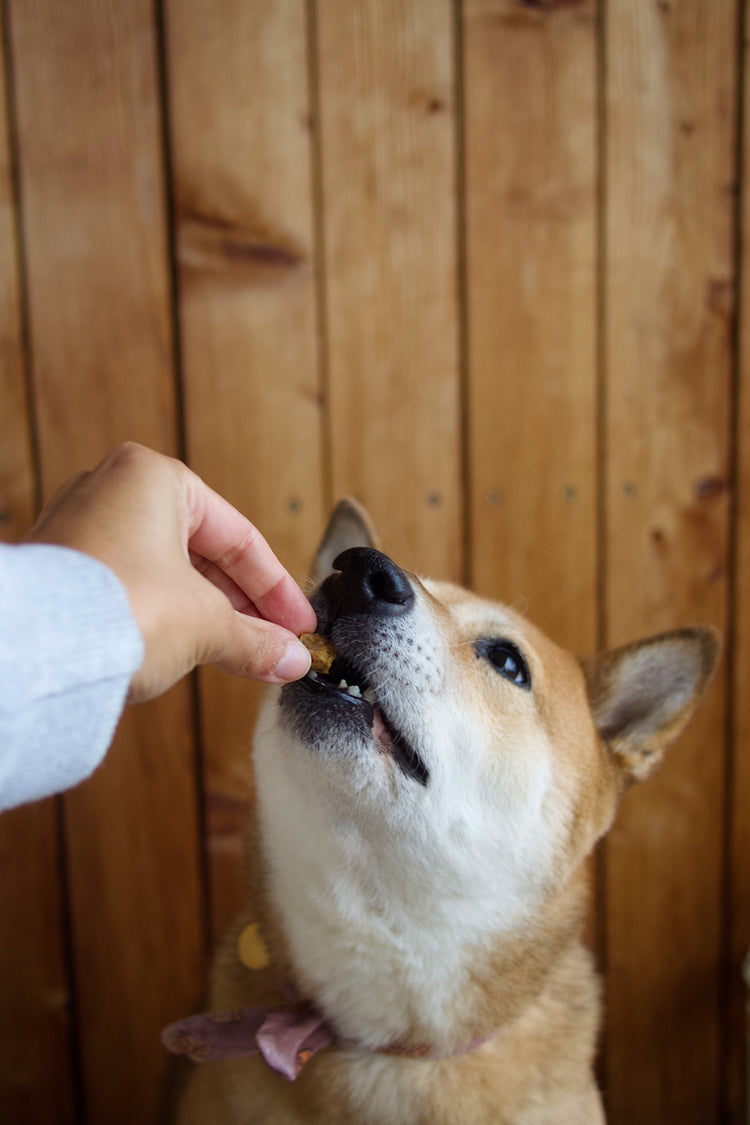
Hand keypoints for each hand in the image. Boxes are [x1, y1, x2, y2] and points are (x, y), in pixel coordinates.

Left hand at [27, 443, 315, 701]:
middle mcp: (111, 492)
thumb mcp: (205, 624)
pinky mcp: (61, 571)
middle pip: (201, 554)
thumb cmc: (114, 608)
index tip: (298, 622)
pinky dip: (164, 618)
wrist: (34, 650)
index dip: (276, 587)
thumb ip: (254, 639)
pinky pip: (130, 590)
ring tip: (240, 656)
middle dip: (242, 607)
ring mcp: (80, 531)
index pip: (238, 536)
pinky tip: (188, 653)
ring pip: (165, 574)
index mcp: (153, 477)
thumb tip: (289, 658)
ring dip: (206, 616)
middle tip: (274, 644)